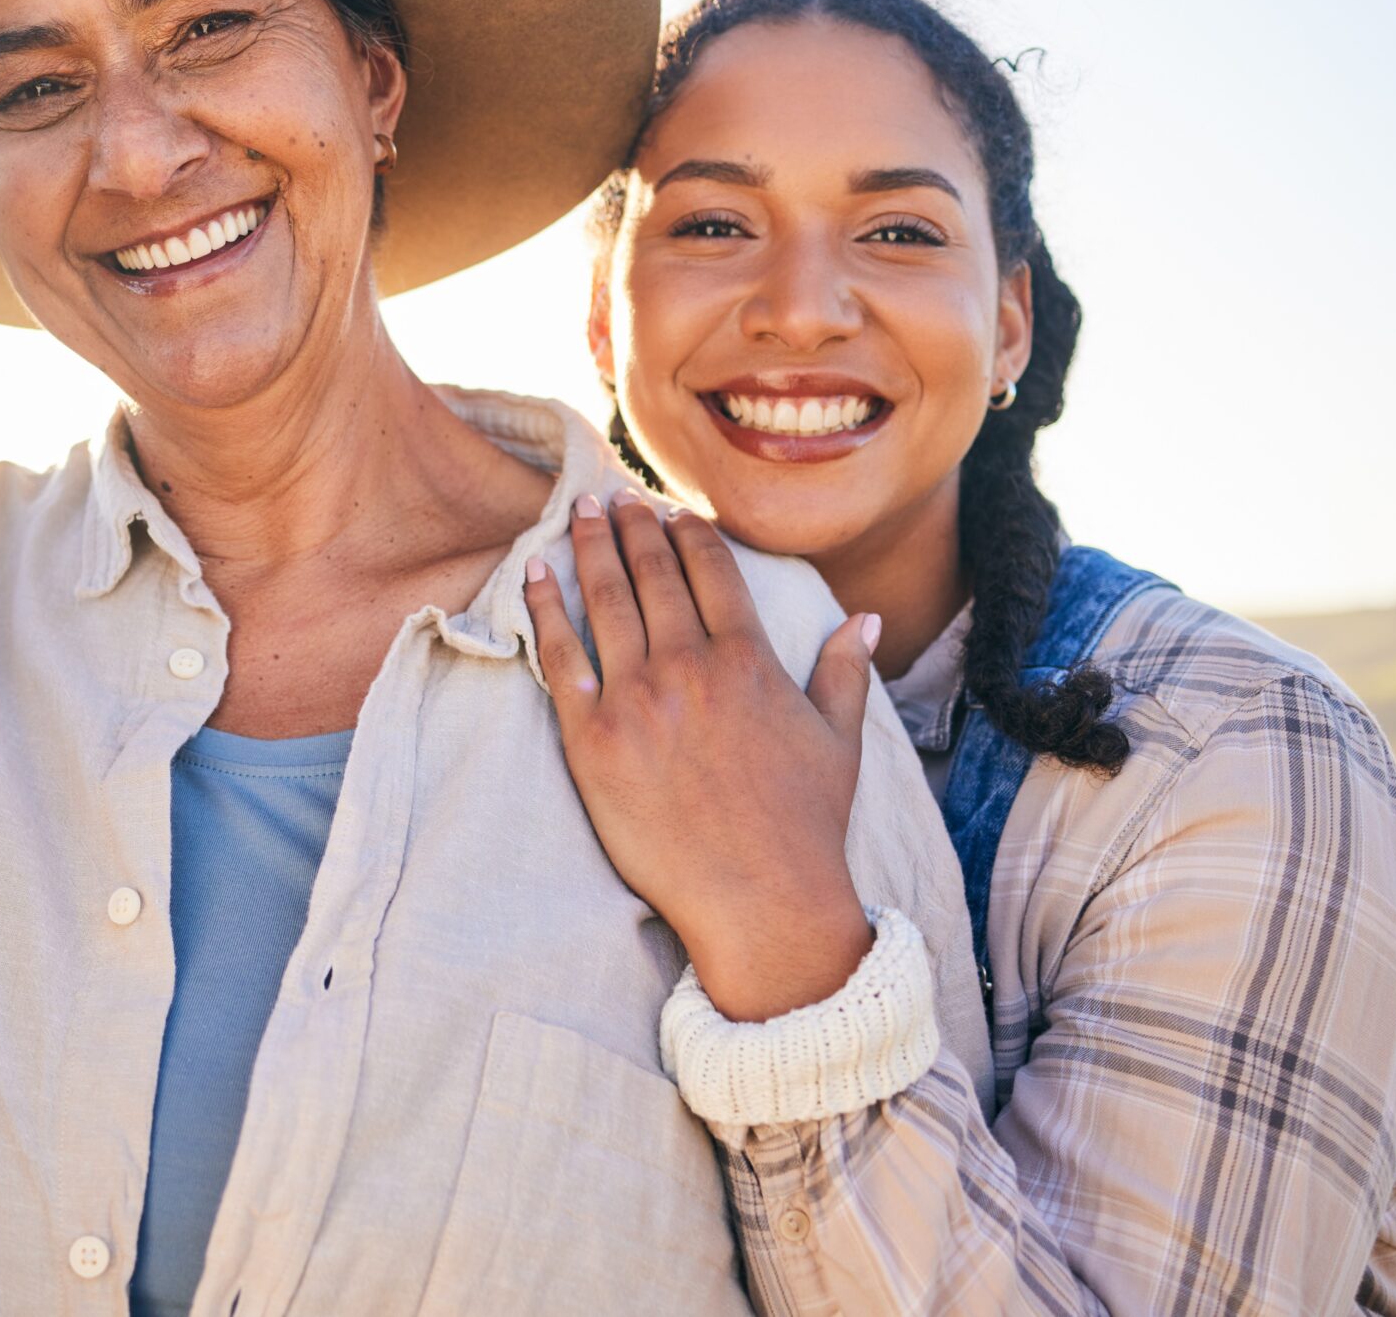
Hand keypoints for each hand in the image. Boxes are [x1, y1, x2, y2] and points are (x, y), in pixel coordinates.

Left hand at [525, 492, 878, 1021]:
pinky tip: (533, 571)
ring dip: (591, 548)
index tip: (673, 513)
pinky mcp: (590, 738)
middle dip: (633, 528)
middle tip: (616, 498)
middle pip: (652, 575)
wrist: (760, 898)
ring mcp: (636, 700)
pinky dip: (541, 608)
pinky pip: (558, 656)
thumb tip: (862, 617)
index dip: (689, 534)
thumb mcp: (839, 741)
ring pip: (604, 601)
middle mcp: (690, 668)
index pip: (712, 572)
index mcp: (749, 661)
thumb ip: (844, 670)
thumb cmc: (805, 825)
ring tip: (582, 514)